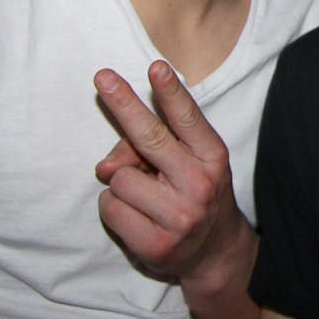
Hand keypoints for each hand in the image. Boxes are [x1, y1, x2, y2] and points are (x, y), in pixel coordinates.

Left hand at [93, 61, 253, 284]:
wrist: (215, 251)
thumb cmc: (194, 194)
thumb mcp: (186, 166)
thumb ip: (148, 152)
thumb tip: (105, 169)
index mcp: (212, 157)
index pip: (187, 119)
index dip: (170, 92)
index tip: (156, 67)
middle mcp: (200, 184)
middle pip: (150, 138)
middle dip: (124, 104)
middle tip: (103, 77)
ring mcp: (179, 217)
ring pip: (120, 179)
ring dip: (122, 184)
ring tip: (145, 196)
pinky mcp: (156, 244)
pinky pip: (110, 209)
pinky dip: (114, 209)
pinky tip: (137, 215)